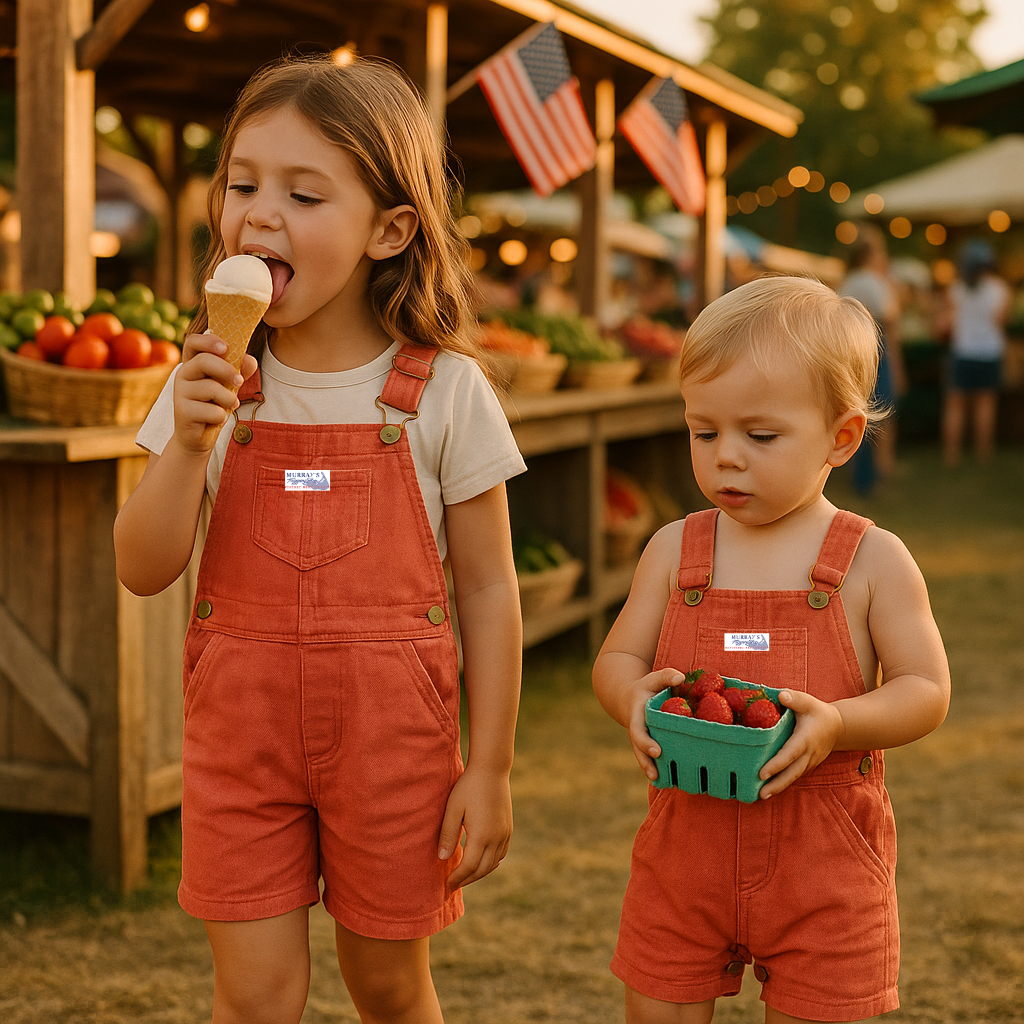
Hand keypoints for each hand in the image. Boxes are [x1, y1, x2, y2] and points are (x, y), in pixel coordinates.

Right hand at [172, 333, 257, 453]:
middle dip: (227, 370)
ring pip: (210, 388)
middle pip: (203, 361)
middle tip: (240, 381)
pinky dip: (221, 416)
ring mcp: (180, 393)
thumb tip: (250, 361)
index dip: (208, 341)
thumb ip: (240, 371)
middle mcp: (183, 374)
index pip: (193, 342)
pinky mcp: (182, 412)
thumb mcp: (229, 385)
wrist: (198, 436)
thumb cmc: (214, 405)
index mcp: (193, 363)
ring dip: (228, 399)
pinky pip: (212, 411)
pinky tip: (216, 419)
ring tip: (230, 405)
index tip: (226, 348)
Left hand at [438, 766, 512, 889]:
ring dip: (479, 872)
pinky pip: (501, 853)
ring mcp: (505, 833)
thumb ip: (448, 834)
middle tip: (454, 884)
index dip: (457, 877)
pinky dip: (491, 862)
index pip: (469, 866)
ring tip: (465, 875)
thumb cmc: (468, 787)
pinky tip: (481, 861)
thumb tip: (443, 858)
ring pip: (494, 863)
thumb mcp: (453, 809)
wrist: (492, 769)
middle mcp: (496, 837)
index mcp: (482, 835)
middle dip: (468, 879)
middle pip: (482, 869)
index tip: (447, 884)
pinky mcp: (508, 828)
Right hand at [626, 667, 684, 781]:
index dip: (646, 742)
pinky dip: (657, 768)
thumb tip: (680, 678)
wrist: (628, 697)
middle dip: (646, 762)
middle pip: (638, 750)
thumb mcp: (653, 678)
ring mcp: (641, 740)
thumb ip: (666, 676)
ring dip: (650, 769)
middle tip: (656, 774)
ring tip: (659, 782)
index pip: (638, 731)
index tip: (657, 751)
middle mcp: (637, 731)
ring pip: (642, 757)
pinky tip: (669, 780)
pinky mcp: (647, 745)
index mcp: (637, 716)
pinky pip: (650, 758)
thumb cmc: (646, 688)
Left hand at [757, 689, 843, 798]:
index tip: (762, 773)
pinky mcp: (807, 766)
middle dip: (776, 785)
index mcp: (806, 739)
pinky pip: (794, 776)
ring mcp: (809, 762)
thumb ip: (794, 698)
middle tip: (760, 794)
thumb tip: (781, 695)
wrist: (838, 727)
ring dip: (778, 787)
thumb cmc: (817, 712)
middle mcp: (809, 754)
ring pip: (793, 777)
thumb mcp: (808, 702)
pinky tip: (769, 789)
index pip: (790, 753)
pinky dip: (783, 783)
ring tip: (760, 796)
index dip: (777, 764)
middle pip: (792, 773)